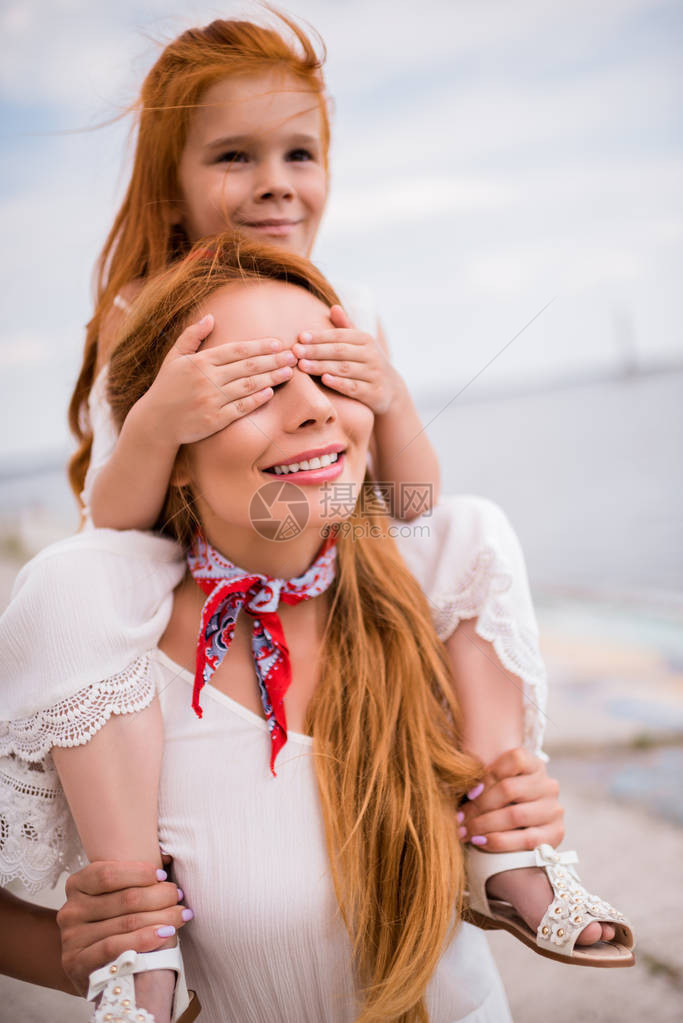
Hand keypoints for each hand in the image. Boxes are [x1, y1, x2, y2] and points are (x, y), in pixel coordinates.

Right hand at [57, 860, 192, 995]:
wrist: (96, 971)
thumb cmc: (113, 926)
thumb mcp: (115, 897)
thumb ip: (134, 878)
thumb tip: (166, 858)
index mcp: (77, 885)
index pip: (108, 873)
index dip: (139, 872)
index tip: (163, 875)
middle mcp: (71, 910)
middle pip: (124, 898)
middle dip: (159, 895)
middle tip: (178, 896)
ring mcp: (71, 938)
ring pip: (126, 922)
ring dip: (161, 917)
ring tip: (181, 915)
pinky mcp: (76, 964)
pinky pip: (116, 947)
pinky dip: (145, 939)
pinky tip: (165, 934)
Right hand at [139, 314, 296, 446]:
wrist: (155, 422)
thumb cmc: (167, 388)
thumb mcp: (174, 358)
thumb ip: (192, 336)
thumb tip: (210, 317)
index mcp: (200, 362)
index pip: (237, 350)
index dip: (260, 346)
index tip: (278, 343)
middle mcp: (207, 379)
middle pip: (248, 366)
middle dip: (274, 360)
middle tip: (293, 355)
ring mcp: (211, 400)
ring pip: (248, 386)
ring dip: (271, 378)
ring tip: (289, 372)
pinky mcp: (214, 420)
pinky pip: (241, 408)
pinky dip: (257, 399)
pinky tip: (271, 392)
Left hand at [293, 305, 402, 414]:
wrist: (392, 390)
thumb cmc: (368, 363)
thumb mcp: (360, 344)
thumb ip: (346, 327)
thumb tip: (334, 307)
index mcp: (366, 340)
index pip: (340, 336)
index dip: (320, 336)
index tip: (300, 337)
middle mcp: (372, 355)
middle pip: (340, 351)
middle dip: (316, 350)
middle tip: (295, 351)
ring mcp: (374, 374)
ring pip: (345, 369)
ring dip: (322, 366)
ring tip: (302, 365)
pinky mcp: (375, 393)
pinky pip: (354, 387)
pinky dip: (339, 383)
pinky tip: (324, 379)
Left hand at [459, 748, 563, 851]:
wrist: (523, 828)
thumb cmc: (500, 800)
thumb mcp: (494, 783)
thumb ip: (482, 779)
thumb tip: (461, 786)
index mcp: (534, 764)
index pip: (514, 759)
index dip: (488, 775)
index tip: (468, 793)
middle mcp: (548, 785)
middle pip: (509, 789)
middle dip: (479, 806)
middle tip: (459, 818)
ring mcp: (554, 809)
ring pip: (515, 815)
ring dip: (485, 825)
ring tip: (465, 832)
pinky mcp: (556, 834)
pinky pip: (526, 839)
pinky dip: (499, 841)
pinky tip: (481, 842)